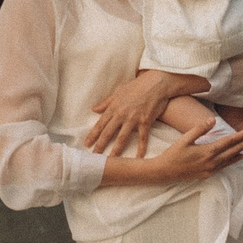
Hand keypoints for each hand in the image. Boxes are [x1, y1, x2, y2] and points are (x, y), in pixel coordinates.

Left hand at [85, 70, 201, 156]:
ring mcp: (134, 119)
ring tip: (112, 160)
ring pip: (122, 137)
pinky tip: (139, 157)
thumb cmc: (137, 86)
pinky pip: (142, 137)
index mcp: (113, 108)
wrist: (156, 83)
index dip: (93, 135)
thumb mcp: (118, 92)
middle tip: (94, 156)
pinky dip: (141, 148)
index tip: (87, 144)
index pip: (100, 124)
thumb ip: (106, 103)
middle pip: (108, 133)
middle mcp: (121, 114)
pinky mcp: (146, 121)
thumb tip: (94, 109)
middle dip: (100, 145)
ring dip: (116, 150)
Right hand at [130, 119, 242, 184]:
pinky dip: (233, 161)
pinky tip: (240, 157)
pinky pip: (224, 166)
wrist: (164, 172)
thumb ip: (199, 129)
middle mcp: (212, 162)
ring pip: (230, 159)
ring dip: (242, 151)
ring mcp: (210, 169)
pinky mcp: (207, 174)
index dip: (241, 136)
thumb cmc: (173, 154)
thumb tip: (212, 119)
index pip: (228, 142)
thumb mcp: (185, 139)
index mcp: (207, 152)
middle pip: (233, 151)